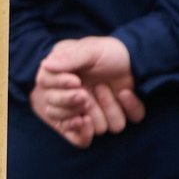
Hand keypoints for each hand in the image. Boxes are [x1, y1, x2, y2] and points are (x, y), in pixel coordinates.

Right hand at [30, 36, 144, 148]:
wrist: (134, 55)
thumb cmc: (107, 51)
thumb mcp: (88, 50)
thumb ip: (67, 59)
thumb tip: (45, 65)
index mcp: (66, 88)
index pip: (51, 106)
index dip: (62, 98)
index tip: (75, 81)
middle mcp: (79, 104)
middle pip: (69, 122)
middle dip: (77, 106)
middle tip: (84, 93)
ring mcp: (100, 112)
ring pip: (99, 128)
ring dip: (105, 107)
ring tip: (104, 86)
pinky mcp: (119, 116)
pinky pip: (121, 124)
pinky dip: (127, 108)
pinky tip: (125, 92)